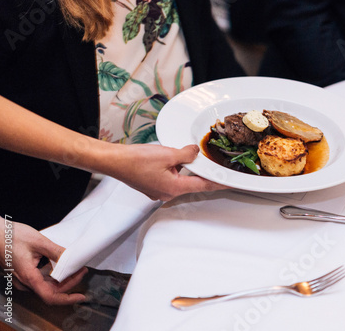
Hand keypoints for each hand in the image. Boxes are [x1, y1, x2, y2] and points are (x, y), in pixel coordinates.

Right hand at [0, 215, 86, 304]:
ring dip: (62, 279)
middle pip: (51, 290)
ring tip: (75, 268)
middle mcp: (24, 282)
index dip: (67, 298)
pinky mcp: (22, 274)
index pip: (51, 296)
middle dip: (69, 283)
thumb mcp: (39, 242)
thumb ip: (57, 252)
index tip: (80, 297)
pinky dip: (53, 275)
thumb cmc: (11, 236)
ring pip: (46, 285)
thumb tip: (71, 258)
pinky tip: (61, 266)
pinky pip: (40, 280)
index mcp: (29, 277)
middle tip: (82, 271)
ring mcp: (23, 279)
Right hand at [105, 143, 228, 200]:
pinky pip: (170, 177)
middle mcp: (167, 193)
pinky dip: (176, 168)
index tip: (231, 182)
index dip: (219, 182)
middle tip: (211, 163)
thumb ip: (186, 154)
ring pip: (181, 179)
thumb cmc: (134, 161)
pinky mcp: (153, 185)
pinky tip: (173, 158)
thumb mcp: (167, 154)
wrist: (113, 161)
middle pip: (193, 182)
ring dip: (187, 169)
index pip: (204, 185)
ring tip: (189, 156)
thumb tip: (195, 152)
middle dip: (201, 172)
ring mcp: (159, 190)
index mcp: (174, 188)